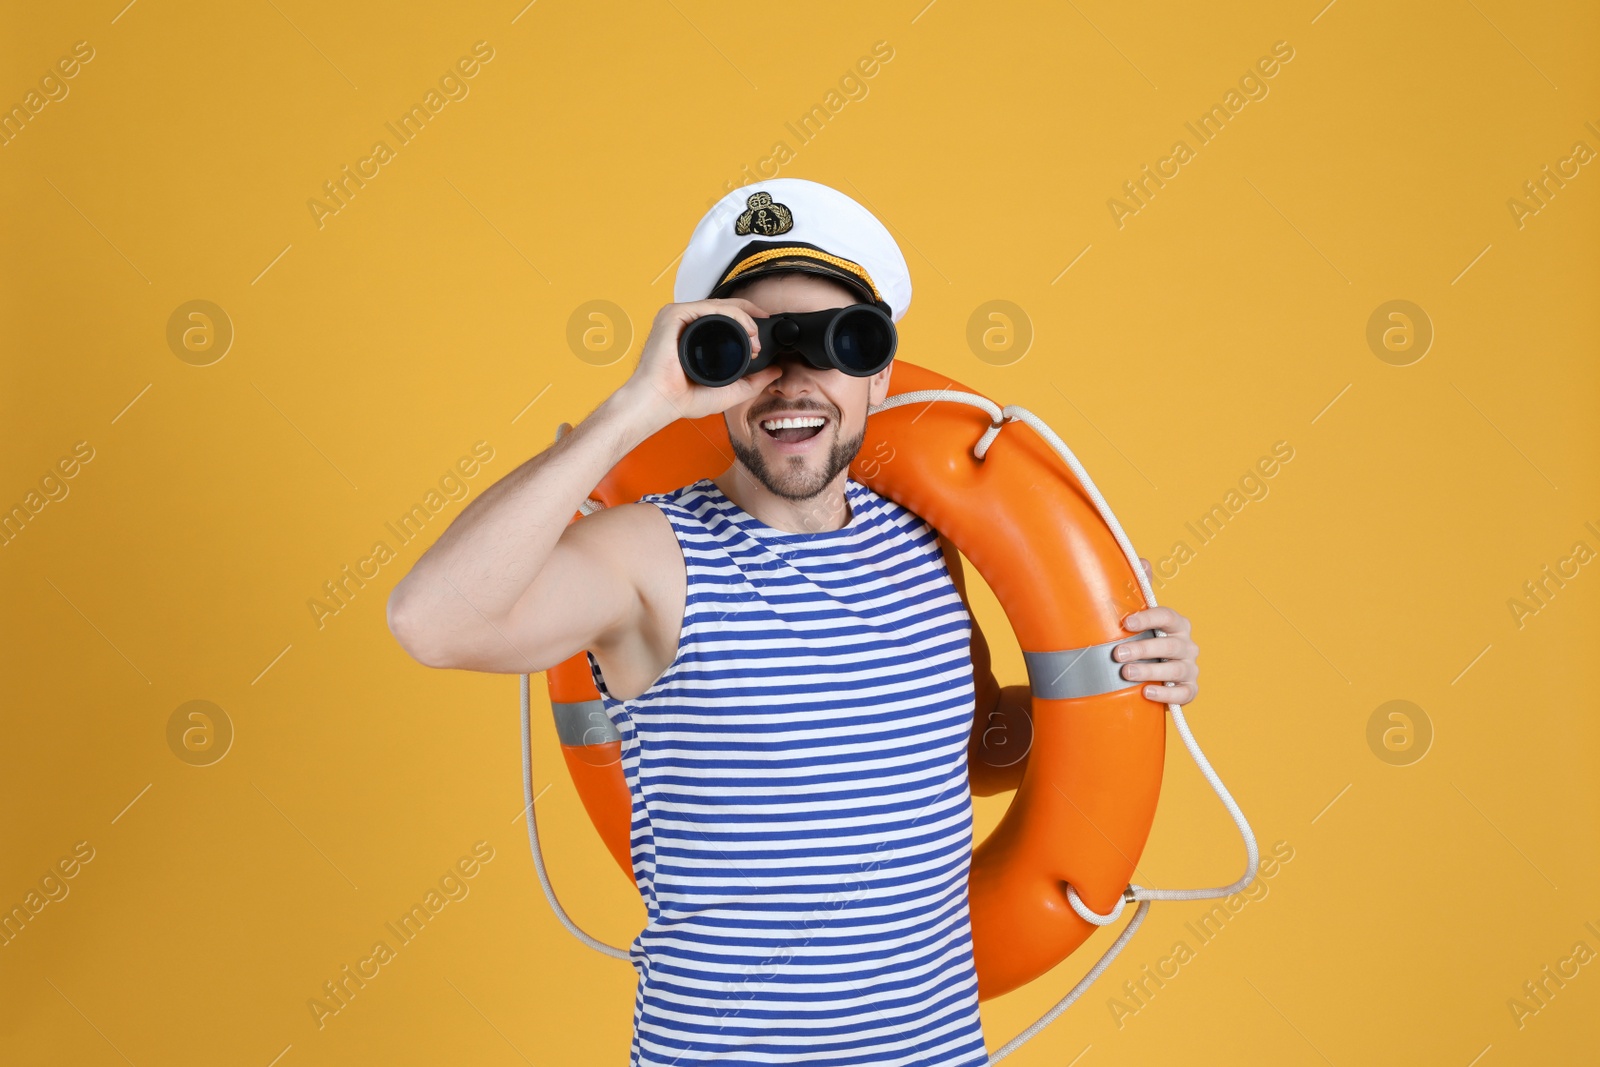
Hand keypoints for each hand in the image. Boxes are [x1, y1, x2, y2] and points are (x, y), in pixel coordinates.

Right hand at [616, 298, 782, 425]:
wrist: (661, 402)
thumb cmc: (684, 398)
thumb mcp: (730, 390)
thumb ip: (754, 381)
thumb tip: (777, 370)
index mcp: (695, 336)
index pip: (726, 320)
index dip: (748, 323)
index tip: (763, 336)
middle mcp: (687, 323)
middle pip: (725, 309)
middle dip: (750, 319)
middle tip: (762, 340)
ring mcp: (679, 317)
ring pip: (720, 306)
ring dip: (744, 318)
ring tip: (755, 338)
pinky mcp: (674, 314)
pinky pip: (709, 306)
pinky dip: (732, 315)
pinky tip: (745, 329)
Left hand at [1114, 558, 1199, 704]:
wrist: (1148, 674)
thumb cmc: (1143, 640)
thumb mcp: (1139, 617)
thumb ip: (1141, 589)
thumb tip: (1142, 561)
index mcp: (1176, 624)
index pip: (1167, 616)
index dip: (1148, 618)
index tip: (1125, 623)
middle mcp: (1187, 645)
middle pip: (1169, 645)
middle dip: (1143, 649)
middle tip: (1117, 654)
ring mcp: (1189, 668)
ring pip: (1175, 670)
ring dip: (1150, 671)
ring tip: (1126, 673)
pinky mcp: (1188, 690)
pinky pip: (1183, 694)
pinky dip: (1166, 695)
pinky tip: (1147, 693)